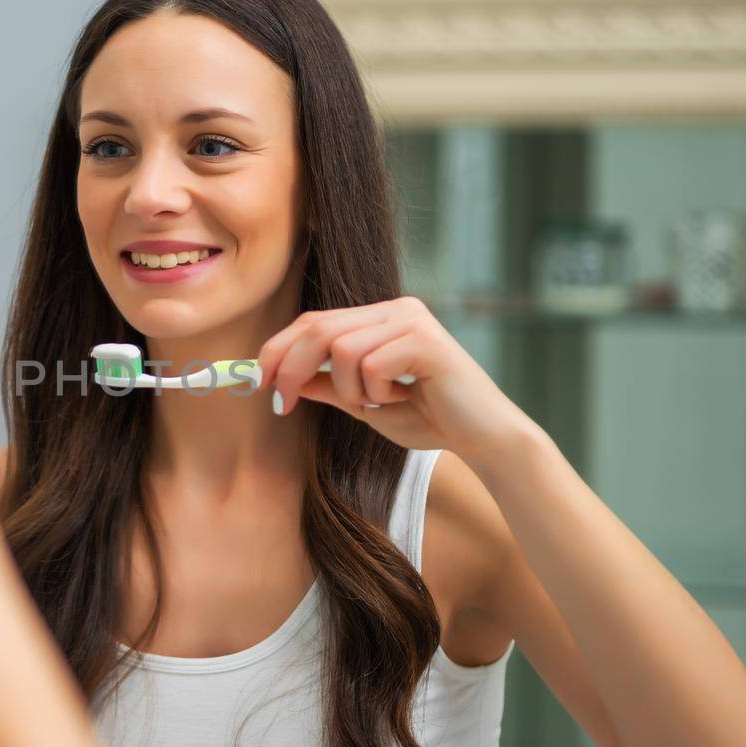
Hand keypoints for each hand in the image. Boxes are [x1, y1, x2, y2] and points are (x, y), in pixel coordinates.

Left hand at [256, 296, 534, 461]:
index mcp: (380, 317)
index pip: (313, 321)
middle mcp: (396, 309)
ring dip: (347, 389)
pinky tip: (402, 399)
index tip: (262, 384)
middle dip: (291, 367)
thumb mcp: (363, 403)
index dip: (279, 350)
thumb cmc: (429, 419)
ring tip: (377, 404)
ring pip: (342, 349)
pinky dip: (376, 391)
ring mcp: (412, 319)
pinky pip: (371, 364)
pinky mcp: (426, 339)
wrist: (483, 438)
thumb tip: (281, 379)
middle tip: (284, 402)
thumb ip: (328, 386)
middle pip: (318, 327)